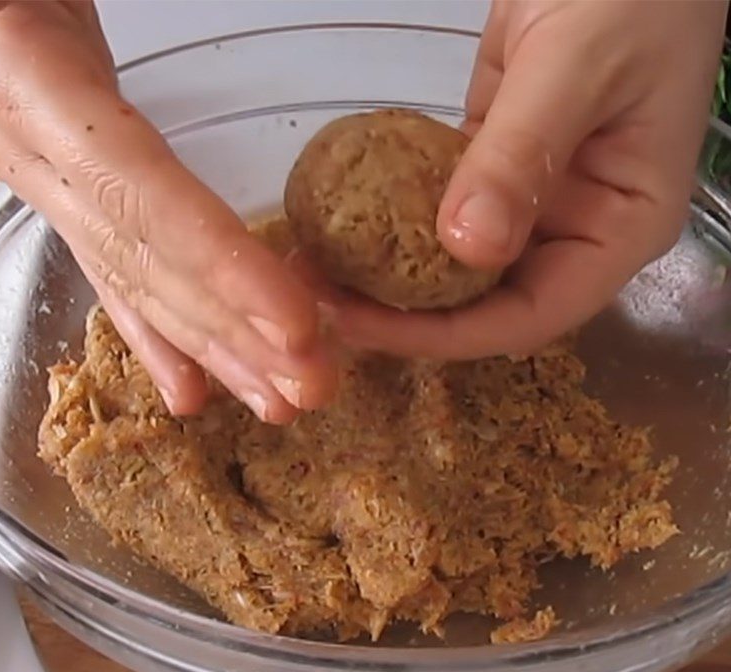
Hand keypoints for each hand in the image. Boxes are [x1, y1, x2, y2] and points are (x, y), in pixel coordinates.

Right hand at [0, 1, 335, 421]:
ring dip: (219, 350)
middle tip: (312, 391)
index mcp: (39, 107)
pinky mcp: (88, 197)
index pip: (150, 208)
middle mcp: (47, 166)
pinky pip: (127, 278)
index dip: (222, 271)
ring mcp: (64, 189)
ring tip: (279, 401)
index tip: (295, 326)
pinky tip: (198, 389)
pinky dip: (165, 337)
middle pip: (157, 271)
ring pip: (150, 288)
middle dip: (237, 339)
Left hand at [331, 0, 726, 358]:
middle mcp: (576, 231)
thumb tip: (466, 247)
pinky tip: (348, 227)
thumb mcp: (577, 64)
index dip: (450, 335)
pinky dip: (396, 222)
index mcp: (620, 230)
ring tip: (321, 275)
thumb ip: (523, 153)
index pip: (533, 314)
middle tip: (326, 308)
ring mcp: (535, 203)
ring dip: (392, 276)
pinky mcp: (494, 171)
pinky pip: (442, 211)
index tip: (368, 325)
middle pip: (488, 304)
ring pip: (458, 265)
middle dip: (407, 317)